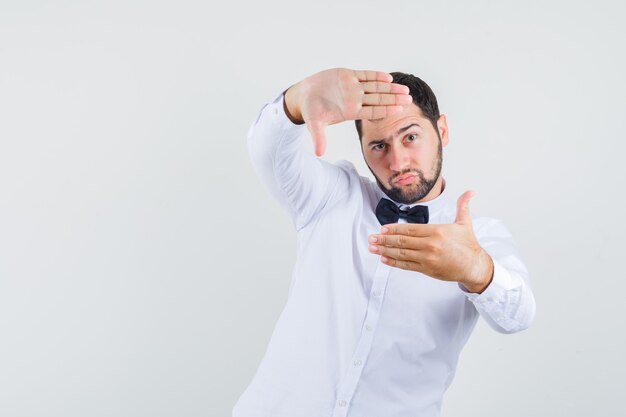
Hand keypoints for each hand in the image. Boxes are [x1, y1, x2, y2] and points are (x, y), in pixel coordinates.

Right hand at [284, 68, 411, 155]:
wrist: (304, 96)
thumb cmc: (310, 111)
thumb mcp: (315, 124)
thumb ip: (319, 138)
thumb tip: (319, 154)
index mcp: (350, 111)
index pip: (372, 111)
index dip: (386, 110)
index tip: (399, 110)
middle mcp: (355, 99)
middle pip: (379, 99)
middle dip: (394, 99)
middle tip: (409, 100)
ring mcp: (353, 87)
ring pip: (375, 87)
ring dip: (390, 88)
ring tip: (404, 90)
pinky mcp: (348, 76)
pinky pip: (365, 75)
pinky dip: (376, 76)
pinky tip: (388, 78)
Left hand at [367, 191, 493, 292]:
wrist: (474, 266)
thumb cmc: (468, 245)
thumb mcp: (465, 223)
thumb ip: (463, 206)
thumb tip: (470, 192)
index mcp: (436, 231)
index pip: (410, 229)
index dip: (394, 229)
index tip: (382, 229)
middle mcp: (430, 245)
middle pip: (402, 241)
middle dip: (384, 240)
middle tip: (371, 238)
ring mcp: (427, 258)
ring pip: (401, 253)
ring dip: (385, 251)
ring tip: (373, 248)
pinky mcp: (427, 269)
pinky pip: (407, 265)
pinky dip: (394, 262)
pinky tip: (384, 259)